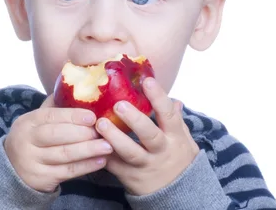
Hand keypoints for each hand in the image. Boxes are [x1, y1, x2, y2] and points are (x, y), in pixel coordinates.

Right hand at [4, 95, 112, 192]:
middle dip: (83, 133)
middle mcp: (27, 141)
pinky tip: (101, 161)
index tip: (92, 116)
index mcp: (28, 121)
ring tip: (108, 146)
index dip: (72, 116)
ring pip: (64, 155)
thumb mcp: (37, 120)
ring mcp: (33, 161)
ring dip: (89, 150)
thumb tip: (79, 86)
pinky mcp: (41, 179)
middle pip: (57, 136)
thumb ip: (55, 106)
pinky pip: (68, 172)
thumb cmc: (34, 138)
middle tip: (104, 131)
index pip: (51, 116)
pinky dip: (86, 166)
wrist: (13, 169)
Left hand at [95, 77, 198, 195]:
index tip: (147, 80)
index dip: (158, 97)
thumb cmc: (177, 158)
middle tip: (118, 104)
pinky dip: (103, 154)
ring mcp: (146, 166)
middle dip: (134, 119)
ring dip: (114, 137)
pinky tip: (91, 142)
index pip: (169, 115)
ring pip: (130, 152)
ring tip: (100, 123)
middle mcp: (162, 151)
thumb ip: (176, 120)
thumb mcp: (183, 139)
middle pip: (149, 135)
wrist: (179, 195)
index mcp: (175, 137)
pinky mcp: (131, 178)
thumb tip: (176, 100)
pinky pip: (115, 166)